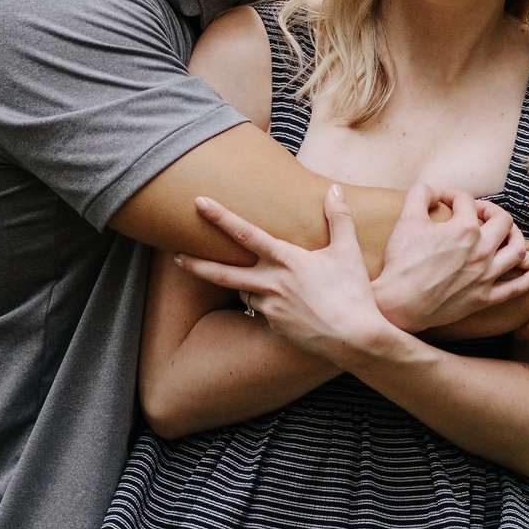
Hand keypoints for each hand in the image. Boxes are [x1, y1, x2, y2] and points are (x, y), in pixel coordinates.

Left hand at [180, 186, 413, 367]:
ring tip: (263, 282)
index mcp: (286, 260)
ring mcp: (269, 308)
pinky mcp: (274, 326)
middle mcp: (271, 283)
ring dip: (246, 285)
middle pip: (222, 273)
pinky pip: (262, 311)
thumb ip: (339, 218)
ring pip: (245, 292)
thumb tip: (335, 190)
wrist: (355, 338)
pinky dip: (266, 304)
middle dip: (195, 263)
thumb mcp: (347, 251)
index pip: (245, 234)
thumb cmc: (353, 292)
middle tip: (173, 256)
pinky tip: (286, 306)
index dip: (220, 217)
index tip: (199, 202)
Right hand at [371, 183, 528, 331]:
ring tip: (508, 233)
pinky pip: (516, 288)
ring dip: (517, 237)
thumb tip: (433, 190)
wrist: (399, 304)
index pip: (466, 201)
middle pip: (502, 221)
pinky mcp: (485, 298)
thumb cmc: (401, 263)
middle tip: (477, 212)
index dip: (453, 195)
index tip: (443, 200)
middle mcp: (481, 250)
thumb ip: (420, 194)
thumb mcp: (406, 220)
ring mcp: (486, 275)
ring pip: (517, 250)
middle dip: (491, 210)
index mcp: (464, 229)